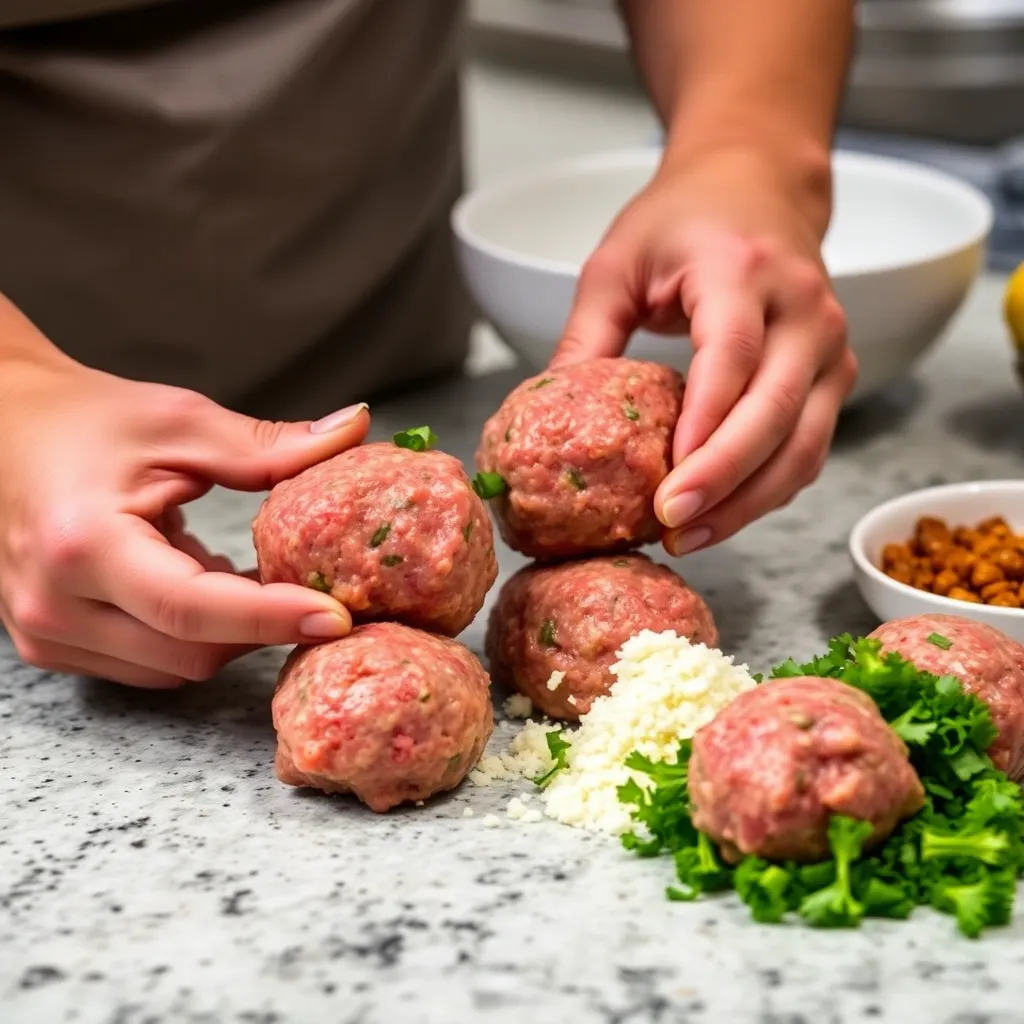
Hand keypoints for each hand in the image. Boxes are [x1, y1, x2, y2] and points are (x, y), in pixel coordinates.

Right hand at [0, 349, 368, 687]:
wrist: (1, 428)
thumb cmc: (81, 420)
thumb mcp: (179, 423)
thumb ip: (268, 446)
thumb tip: (351, 430)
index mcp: (84, 544)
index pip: (193, 608)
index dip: (271, 618)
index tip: (337, 615)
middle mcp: (55, 604)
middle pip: (192, 653)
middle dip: (262, 627)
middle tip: (311, 586)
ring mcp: (46, 633)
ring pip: (174, 668)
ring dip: (227, 632)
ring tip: (242, 572)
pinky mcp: (50, 644)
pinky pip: (146, 664)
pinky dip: (190, 634)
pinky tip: (199, 583)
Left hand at [552, 146, 855, 553]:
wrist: (757, 184)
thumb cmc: (682, 220)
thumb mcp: (615, 264)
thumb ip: (585, 339)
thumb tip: (551, 425)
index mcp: (741, 268)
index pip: (731, 355)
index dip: (703, 426)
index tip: (667, 484)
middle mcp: (802, 307)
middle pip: (777, 409)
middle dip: (725, 480)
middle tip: (672, 527)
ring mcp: (829, 344)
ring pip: (805, 443)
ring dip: (750, 501)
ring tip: (690, 537)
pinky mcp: (835, 375)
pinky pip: (810, 448)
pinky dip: (769, 490)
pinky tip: (723, 514)